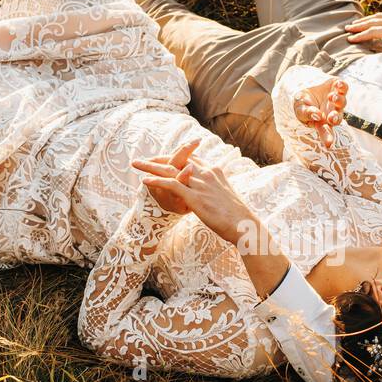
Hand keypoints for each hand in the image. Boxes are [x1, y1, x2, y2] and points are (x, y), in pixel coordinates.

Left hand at [133, 149, 254, 244]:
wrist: (244, 225)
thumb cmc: (238, 216)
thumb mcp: (227, 197)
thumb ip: (216, 190)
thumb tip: (213, 193)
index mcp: (214, 171)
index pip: (190, 158)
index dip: (174, 157)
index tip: (161, 158)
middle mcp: (206, 174)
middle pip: (177, 160)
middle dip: (157, 159)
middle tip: (143, 160)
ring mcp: (200, 185)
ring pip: (170, 170)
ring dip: (150, 166)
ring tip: (136, 164)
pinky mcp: (195, 197)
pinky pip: (171, 185)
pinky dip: (156, 182)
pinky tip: (144, 181)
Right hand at [292, 77, 347, 147]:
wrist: (307, 87)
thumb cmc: (303, 103)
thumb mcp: (300, 109)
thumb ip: (306, 113)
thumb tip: (317, 115)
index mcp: (322, 122)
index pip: (325, 131)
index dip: (327, 137)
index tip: (328, 145)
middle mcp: (332, 112)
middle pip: (337, 118)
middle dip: (335, 118)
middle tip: (331, 117)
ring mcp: (337, 100)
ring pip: (342, 102)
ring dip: (338, 100)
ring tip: (331, 97)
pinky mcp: (338, 87)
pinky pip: (344, 88)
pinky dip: (342, 86)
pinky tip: (338, 85)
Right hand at [344, 10, 381, 62]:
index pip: (375, 31)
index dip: (362, 35)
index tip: (350, 39)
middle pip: (373, 22)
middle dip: (359, 25)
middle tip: (346, 28)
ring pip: (378, 17)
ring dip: (366, 20)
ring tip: (356, 23)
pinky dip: (375, 18)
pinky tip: (374, 21)